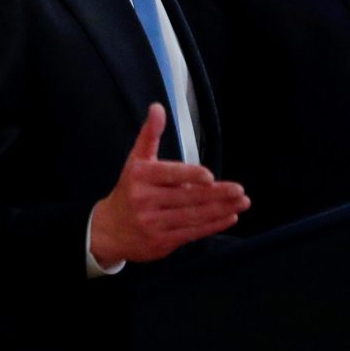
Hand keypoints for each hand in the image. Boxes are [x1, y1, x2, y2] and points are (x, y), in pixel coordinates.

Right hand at [90, 103, 248, 264]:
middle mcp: (145, 200)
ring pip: (192, 216)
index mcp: (141, 176)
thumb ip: (150, 134)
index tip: (210, 176)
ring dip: (220, 210)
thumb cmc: (129, 190)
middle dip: (216, 194)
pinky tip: (230, 216)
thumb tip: (157, 108)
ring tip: (241, 201)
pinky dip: (213, 225)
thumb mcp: (135, 160)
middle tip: (238, 190)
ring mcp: (153, 223)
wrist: (108, 230)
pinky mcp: (162, 242)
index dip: (190, 176)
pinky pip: (192, 232)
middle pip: (186, 197)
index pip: (169, 174)